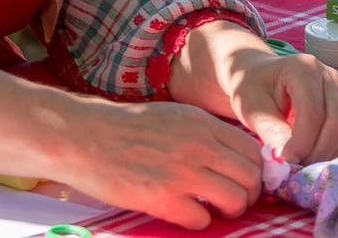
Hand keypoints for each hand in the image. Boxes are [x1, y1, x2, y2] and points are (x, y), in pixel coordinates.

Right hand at [54, 97, 262, 228]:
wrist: (84, 137)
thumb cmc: (124, 128)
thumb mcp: (172, 116)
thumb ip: (203, 132)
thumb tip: (232, 156)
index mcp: (200, 123)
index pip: (251, 150)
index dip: (253, 171)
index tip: (242, 180)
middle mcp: (197, 145)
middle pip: (250, 178)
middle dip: (247, 194)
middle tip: (232, 200)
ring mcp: (182, 173)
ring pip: (235, 201)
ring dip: (228, 211)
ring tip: (211, 209)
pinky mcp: (163, 199)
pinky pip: (203, 220)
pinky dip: (198, 221)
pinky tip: (184, 213)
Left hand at [224, 50, 337, 163]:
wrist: (258, 76)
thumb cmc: (252, 87)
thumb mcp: (251, 106)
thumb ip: (270, 129)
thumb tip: (288, 160)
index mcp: (304, 69)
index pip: (313, 112)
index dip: (303, 142)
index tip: (287, 162)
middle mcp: (328, 77)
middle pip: (337, 122)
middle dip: (318, 152)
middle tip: (297, 171)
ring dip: (328, 155)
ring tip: (303, 168)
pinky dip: (333, 153)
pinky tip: (314, 162)